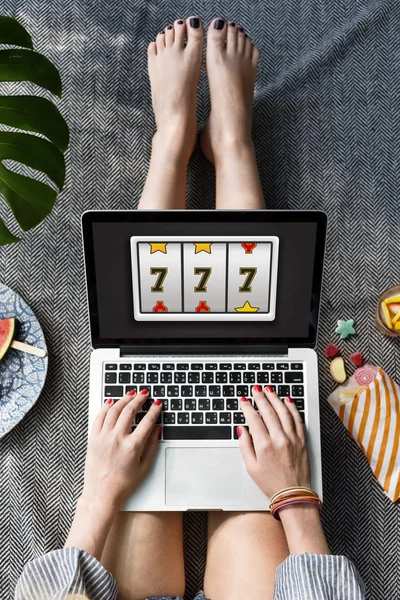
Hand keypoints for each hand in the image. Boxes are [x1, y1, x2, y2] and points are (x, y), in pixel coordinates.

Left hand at [81, 390, 161, 510]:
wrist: (101, 494)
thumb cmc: (123, 484)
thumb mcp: (144, 466)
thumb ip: (152, 445)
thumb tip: (157, 429)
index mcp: (132, 446)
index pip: (147, 421)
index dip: (154, 410)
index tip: (157, 404)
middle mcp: (117, 439)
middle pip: (129, 411)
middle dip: (139, 399)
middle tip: (144, 393)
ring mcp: (103, 437)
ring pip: (114, 410)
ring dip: (124, 399)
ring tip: (130, 394)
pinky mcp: (93, 439)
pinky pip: (99, 417)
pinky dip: (106, 407)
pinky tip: (111, 402)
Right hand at [238, 386, 310, 498]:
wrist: (294, 494)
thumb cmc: (271, 483)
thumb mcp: (251, 467)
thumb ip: (245, 446)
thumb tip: (242, 430)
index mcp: (264, 446)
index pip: (254, 419)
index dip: (247, 407)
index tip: (243, 400)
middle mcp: (279, 439)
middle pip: (268, 411)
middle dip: (260, 397)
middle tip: (256, 389)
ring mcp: (292, 438)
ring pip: (283, 411)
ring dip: (275, 398)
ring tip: (269, 390)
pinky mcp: (302, 440)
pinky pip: (297, 419)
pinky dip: (292, 408)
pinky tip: (287, 401)